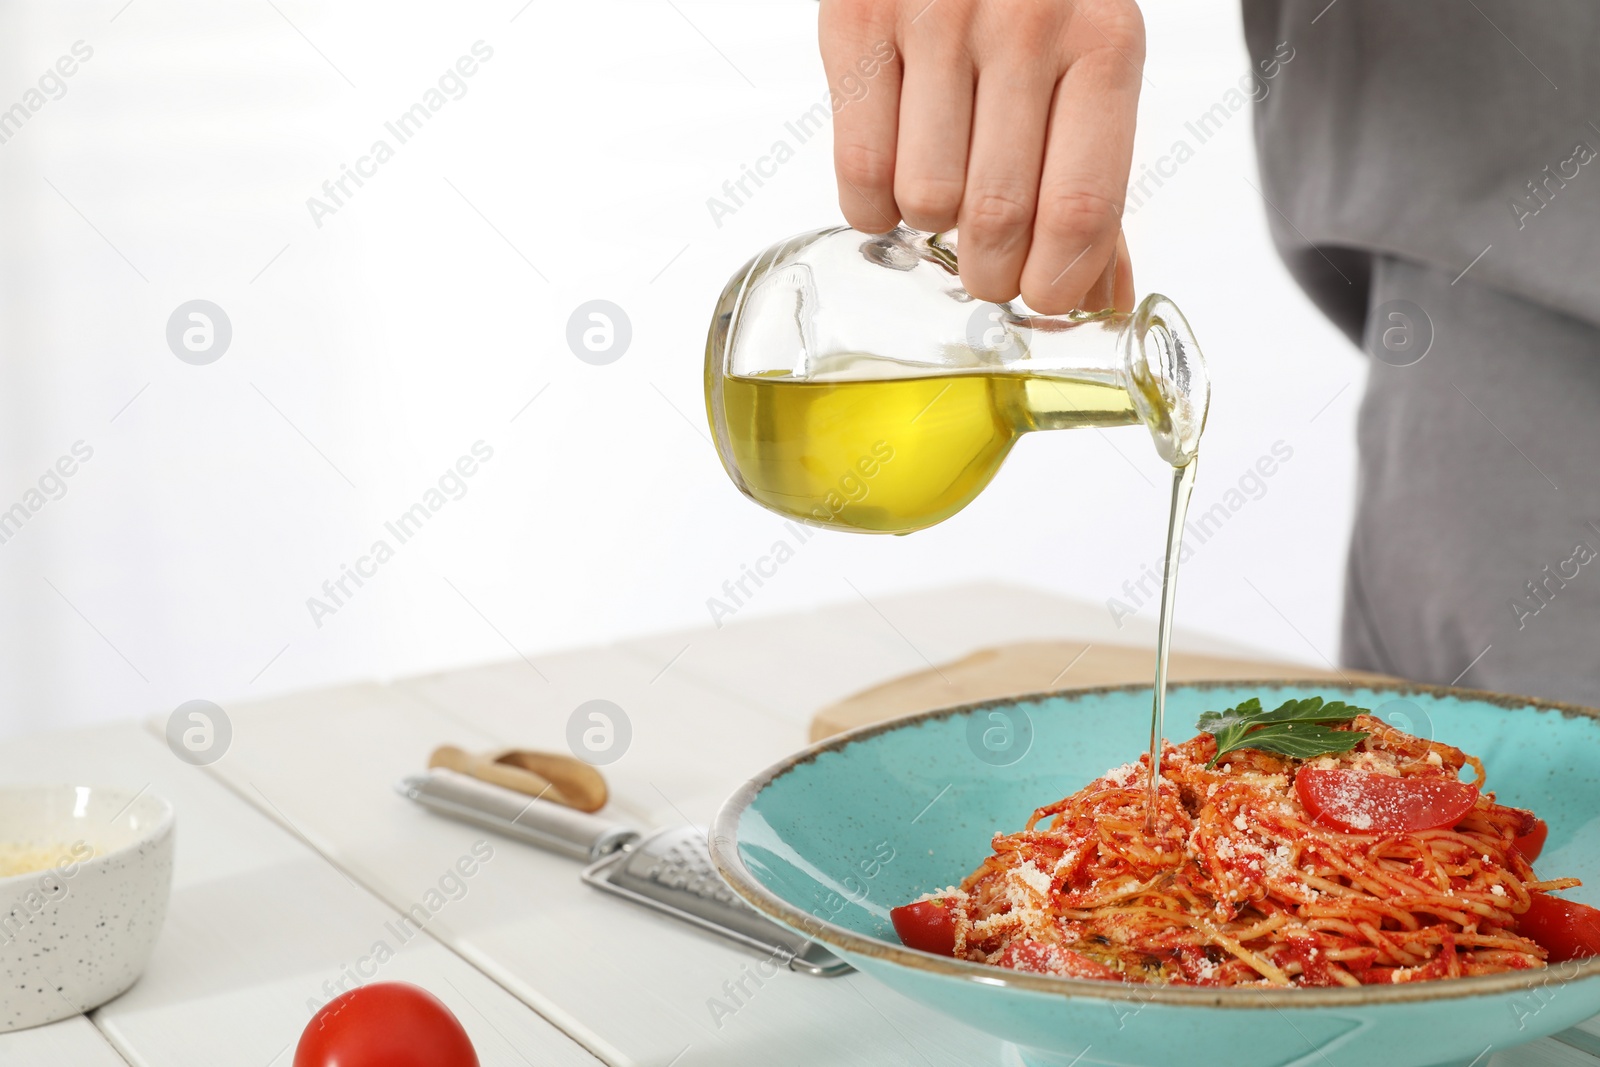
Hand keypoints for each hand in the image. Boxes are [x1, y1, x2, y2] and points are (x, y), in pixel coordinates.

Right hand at [819, 0, 1143, 312]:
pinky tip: (893, 182)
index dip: (1057, 281)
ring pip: (926, 199)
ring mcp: (937, 18)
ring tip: (939, 196)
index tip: (1041, 297)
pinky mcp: (860, 21)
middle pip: (999, 216)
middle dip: (989, 273)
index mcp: (1104, 43)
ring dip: (927, 227)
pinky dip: (872, 207)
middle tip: (985, 269)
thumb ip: (1094, 188)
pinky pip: (861, 168)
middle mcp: (1025, 24)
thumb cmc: (1031, 4)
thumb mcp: (1086, 74)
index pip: (1082, 207)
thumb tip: (1103, 303)